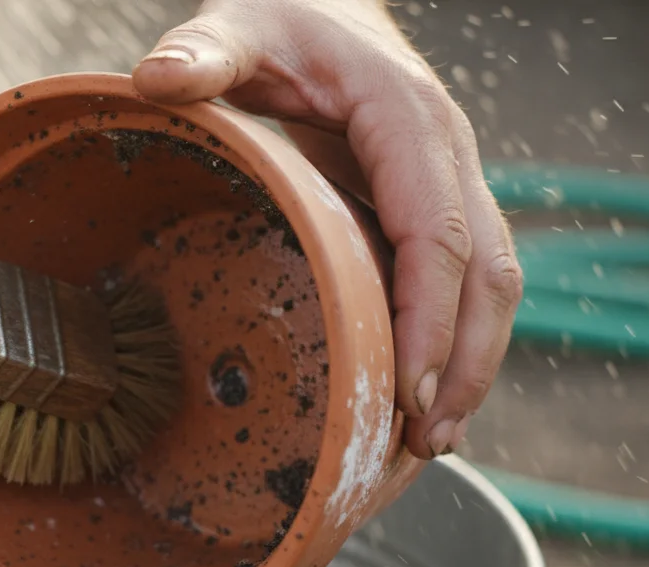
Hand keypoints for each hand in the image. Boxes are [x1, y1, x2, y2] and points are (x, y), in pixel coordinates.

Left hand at [133, 0, 521, 458]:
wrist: (320, 9)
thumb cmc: (281, 22)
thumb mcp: (238, 27)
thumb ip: (203, 54)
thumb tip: (156, 81)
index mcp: (409, 120)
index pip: (440, 234)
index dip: (430, 319)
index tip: (410, 391)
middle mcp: (447, 155)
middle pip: (486, 272)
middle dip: (462, 363)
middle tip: (423, 440)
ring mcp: (449, 183)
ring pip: (492, 283)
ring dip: (471, 365)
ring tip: (431, 441)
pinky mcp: (434, 206)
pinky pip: (466, 280)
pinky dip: (454, 343)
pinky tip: (426, 397)